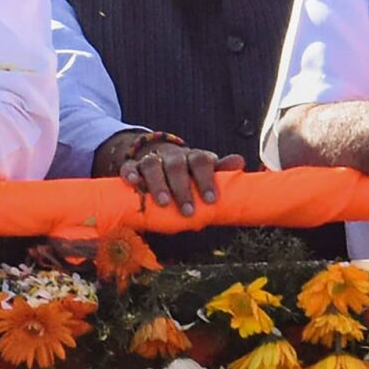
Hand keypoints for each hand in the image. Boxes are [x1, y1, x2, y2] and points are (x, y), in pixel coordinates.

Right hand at [96, 131, 238, 215]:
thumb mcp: (206, 172)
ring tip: (162, 203)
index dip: (206, 179)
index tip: (210, 200)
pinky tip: (132, 183)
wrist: (160, 157)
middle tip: (188, 211)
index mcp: (194, 158)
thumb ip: (222, 171)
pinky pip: (129, 166)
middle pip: (176, 166)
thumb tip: (240, 162)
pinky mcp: (133, 166)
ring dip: (157, 183)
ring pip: (152, 165)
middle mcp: (173, 157)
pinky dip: (130, 173)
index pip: (201, 161)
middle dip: (182, 188)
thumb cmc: (189, 173)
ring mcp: (152, 159)